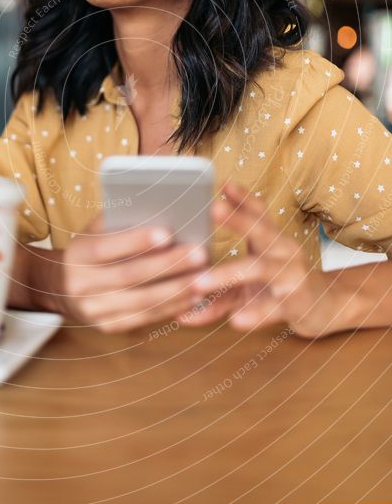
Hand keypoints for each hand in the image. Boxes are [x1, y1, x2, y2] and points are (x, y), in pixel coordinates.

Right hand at [56, 213, 210, 332]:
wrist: (61, 287)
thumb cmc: (91, 250)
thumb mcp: (95, 231)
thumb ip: (119, 222)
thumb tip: (159, 210)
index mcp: (78, 254)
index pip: (107, 247)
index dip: (137, 241)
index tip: (167, 232)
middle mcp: (82, 284)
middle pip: (130, 275)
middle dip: (168, 265)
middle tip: (200, 254)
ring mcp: (94, 309)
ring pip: (141, 301)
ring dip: (177, 290)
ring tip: (204, 279)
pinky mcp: (108, 327)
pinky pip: (144, 318)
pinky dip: (171, 308)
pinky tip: (192, 297)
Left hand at [177, 181, 332, 337]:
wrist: (323, 308)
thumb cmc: (278, 288)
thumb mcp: (248, 282)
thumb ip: (217, 287)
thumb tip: (180, 298)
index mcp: (271, 239)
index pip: (258, 212)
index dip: (242, 197)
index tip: (223, 183)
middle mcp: (283, 251)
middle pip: (261, 230)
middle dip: (237, 219)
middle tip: (213, 208)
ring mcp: (291, 276)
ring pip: (258, 269)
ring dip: (226, 274)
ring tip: (198, 283)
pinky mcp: (295, 303)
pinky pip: (272, 308)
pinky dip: (253, 314)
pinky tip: (235, 320)